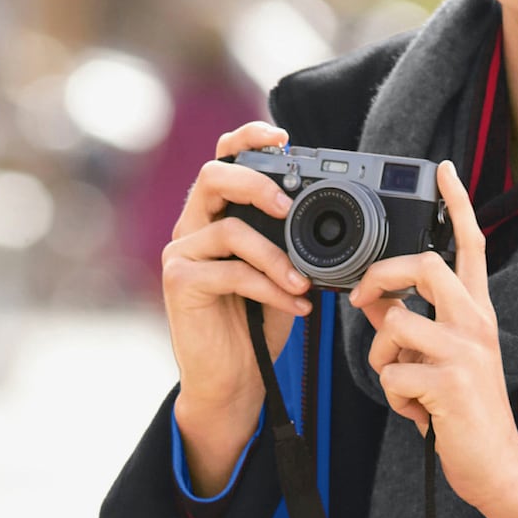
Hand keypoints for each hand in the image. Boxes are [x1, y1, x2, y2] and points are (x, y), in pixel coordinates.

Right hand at [161, 120, 313, 416]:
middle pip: (213, 176)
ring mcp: (180, 253)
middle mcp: (193, 227)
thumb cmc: (258, 325)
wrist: (234, 381)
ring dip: (275, 256)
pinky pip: (230, 271)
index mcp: (217, 216)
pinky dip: (268, 287)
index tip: (282, 136)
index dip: (247, 139)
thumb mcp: (284, 275)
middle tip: (287, 206)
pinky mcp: (180, 282)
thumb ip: (293, 244)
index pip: (224, 161)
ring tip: (303, 285)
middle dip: (255, 183)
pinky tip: (296, 307)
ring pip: (229, 230)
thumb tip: (338, 222)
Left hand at [347, 159, 517, 517]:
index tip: (443, 169)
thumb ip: (416, 326)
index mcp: (478, 313)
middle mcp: (477, 324)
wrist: (497, 466)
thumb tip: (377, 303)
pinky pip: (392, 374)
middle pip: (423, 265)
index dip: (457, 204)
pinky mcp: (450, 383)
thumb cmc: (467, 415)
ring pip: (395, 324)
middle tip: (364, 303)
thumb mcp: (445, 361)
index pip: (471, 245)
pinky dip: (394, 399)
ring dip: (382, 359)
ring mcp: (466, 352)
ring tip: (406, 387)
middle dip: (380, 279)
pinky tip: (418, 414)